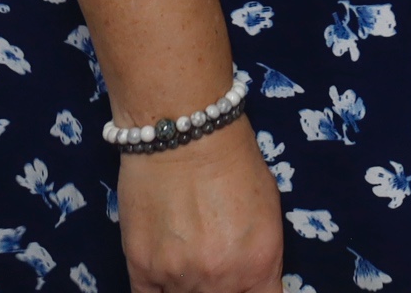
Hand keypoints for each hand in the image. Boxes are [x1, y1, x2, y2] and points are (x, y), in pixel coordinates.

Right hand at [118, 119, 285, 292]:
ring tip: (188, 251)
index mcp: (260, 263)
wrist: (185, 132)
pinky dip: (159, 289)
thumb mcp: (268, 211)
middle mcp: (222, 278)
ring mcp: (180, 276)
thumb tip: (249, 279)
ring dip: (188, 283)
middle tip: (210, 257)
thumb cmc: (234, 160)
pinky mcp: (142, 268)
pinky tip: (164, 269)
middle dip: (219, 286)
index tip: (241, 282)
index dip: (250, 291)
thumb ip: (259, 256)